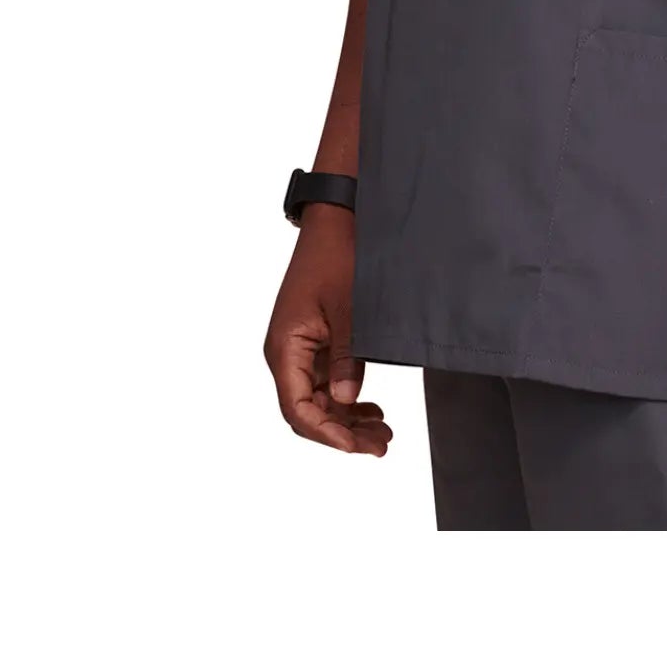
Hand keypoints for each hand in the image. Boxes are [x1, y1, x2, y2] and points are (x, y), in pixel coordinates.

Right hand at [263, 206, 392, 455]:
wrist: (335, 221)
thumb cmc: (337, 257)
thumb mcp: (347, 307)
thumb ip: (346, 356)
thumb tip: (346, 400)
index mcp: (284, 348)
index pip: (298, 408)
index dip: (326, 432)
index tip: (356, 446)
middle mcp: (286, 354)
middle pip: (308, 411)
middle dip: (342, 432)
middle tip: (380, 445)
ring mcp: (300, 349)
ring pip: (319, 399)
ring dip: (347, 418)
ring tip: (382, 433)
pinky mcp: (314, 342)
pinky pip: (326, 381)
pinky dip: (347, 397)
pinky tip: (370, 407)